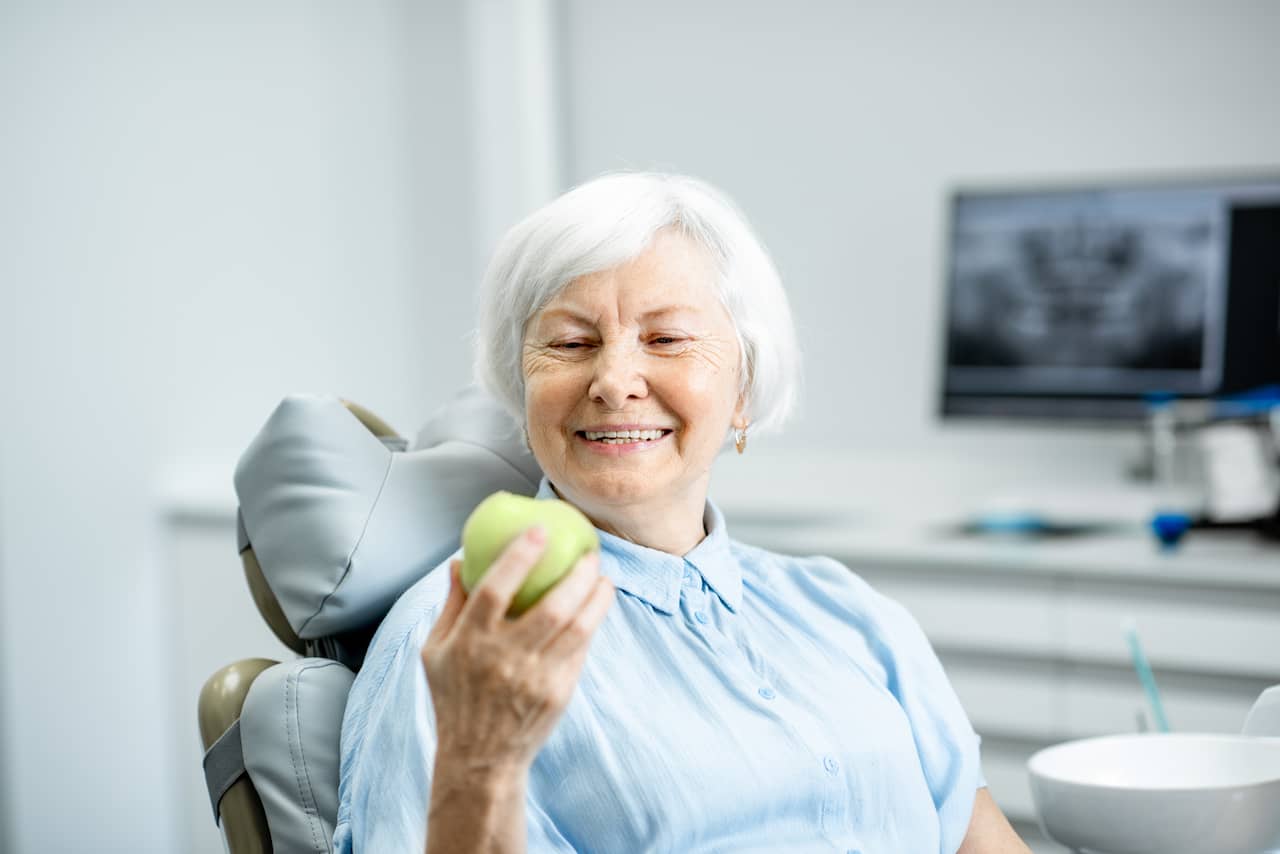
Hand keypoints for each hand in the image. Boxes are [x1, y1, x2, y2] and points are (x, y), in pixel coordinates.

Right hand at [420, 525, 614, 778]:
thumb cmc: (455, 697)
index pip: (495, 589)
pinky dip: (591, 623)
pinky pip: (581, 649)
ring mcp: (535, 678)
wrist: (480, 758)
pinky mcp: (558, 693)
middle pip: (552, 607)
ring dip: (596, 597)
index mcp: (470, 642)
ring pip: (578, 628)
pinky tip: (595, 607)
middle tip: (589, 554)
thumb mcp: (436, 651)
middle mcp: (505, 659)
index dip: (518, 556)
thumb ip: (451, 604)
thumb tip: (458, 560)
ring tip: (602, 577)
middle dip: (577, 574)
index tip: (539, 529)